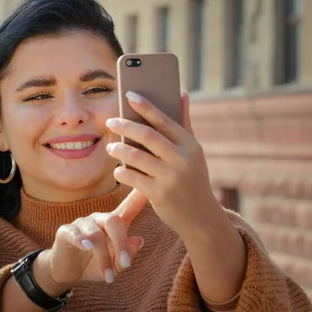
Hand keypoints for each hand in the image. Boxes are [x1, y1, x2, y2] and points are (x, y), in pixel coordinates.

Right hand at [40, 189, 146, 287]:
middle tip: (126, 264)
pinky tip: (86, 248)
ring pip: (96, 234)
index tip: (147, 186)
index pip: (128, 207)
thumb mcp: (115, 266)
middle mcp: (99, 219)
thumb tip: (139, 240)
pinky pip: (75, 233)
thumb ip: (128, 254)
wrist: (67, 273)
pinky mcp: (65, 232)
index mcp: (114, 224)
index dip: (139, 196)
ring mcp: (82, 224)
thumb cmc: (94, 265)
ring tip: (108, 276)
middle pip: (114, 220)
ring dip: (103, 257)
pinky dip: (82, 240)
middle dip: (121, 243)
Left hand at [104, 91, 220, 235]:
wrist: (200, 217)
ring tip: (111, 146)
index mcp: (190, 145)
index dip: (145, 106)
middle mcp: (182, 159)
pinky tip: (118, 170)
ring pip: (136, 156)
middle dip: (126, 126)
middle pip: (147, 135)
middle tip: (111, 122)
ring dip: (119, 149)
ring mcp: (171, 177)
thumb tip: (182, 94)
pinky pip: (133, 177)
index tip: (129, 95)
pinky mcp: (159, 194)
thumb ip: (185, 123)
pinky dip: (122, 172)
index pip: (164, 120)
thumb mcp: (193, 152)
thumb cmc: (192, 179)